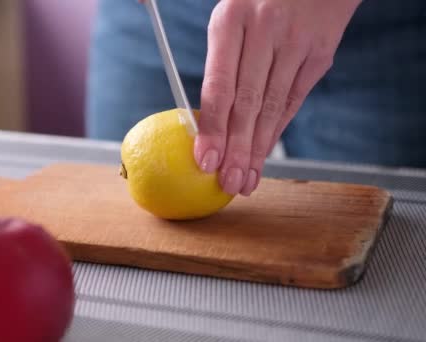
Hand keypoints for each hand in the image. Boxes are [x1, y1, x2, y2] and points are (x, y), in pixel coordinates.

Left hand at [194, 0, 361, 195]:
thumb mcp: (229, 14)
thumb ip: (215, 59)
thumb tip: (197, 116)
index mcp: (230, 19)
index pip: (219, 87)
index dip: (212, 128)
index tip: (205, 161)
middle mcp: (264, 31)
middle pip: (247, 105)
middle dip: (236, 150)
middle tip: (226, 184)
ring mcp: (296, 43)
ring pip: (273, 108)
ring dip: (258, 150)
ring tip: (245, 180)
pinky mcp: (320, 54)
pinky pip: (294, 100)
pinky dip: (278, 131)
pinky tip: (265, 154)